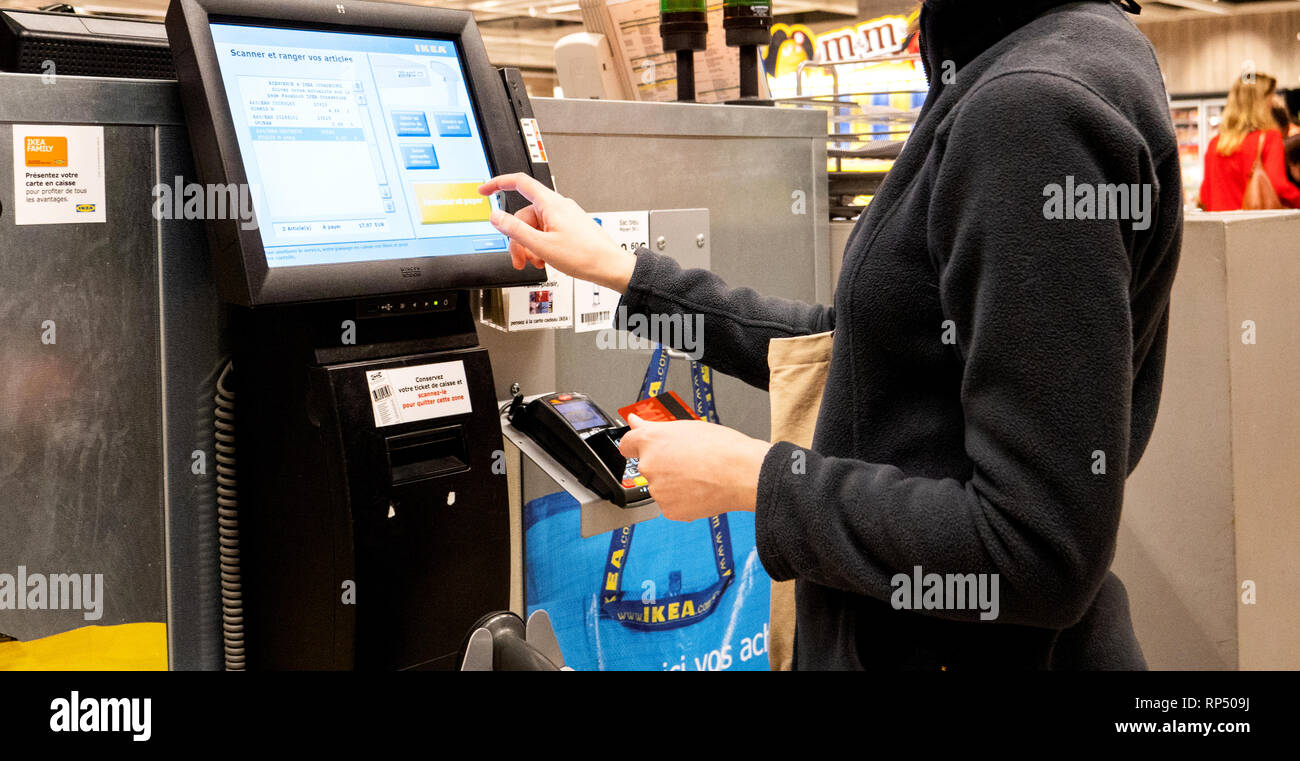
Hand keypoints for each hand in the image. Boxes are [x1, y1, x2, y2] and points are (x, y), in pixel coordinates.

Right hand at [478, 173, 637, 291]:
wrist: (610, 267)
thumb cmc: (585, 256)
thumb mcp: (542, 245)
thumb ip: (515, 230)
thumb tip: (496, 217)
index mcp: (550, 204)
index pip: (519, 182)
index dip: (498, 184)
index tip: (484, 191)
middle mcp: (558, 206)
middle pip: (524, 216)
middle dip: (518, 239)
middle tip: (519, 259)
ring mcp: (565, 217)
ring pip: (535, 227)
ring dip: (530, 246)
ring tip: (536, 262)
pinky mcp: (570, 227)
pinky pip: (547, 232)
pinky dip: (541, 246)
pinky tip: (546, 260)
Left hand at [617, 413, 771, 521]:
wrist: (742, 474)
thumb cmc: (722, 448)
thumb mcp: (687, 427)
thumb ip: (656, 427)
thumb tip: (635, 421)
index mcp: (651, 440)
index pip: (627, 443)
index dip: (637, 445)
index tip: (642, 448)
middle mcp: (649, 465)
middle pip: (647, 466)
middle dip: (663, 465)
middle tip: (688, 461)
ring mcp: (658, 489)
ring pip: (660, 486)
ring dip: (673, 484)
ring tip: (699, 476)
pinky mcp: (669, 510)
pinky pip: (670, 504)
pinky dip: (682, 500)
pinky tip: (700, 490)